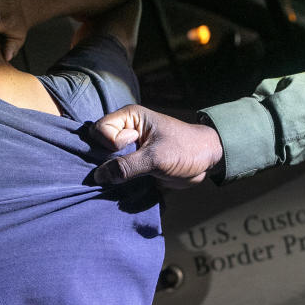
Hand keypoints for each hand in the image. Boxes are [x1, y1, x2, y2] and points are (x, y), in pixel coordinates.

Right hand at [90, 104, 223, 188]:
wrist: (206, 162)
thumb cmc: (185, 150)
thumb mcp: (156, 158)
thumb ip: (127, 166)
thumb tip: (99, 176)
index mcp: (129, 118)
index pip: (100, 130)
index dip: (111, 143)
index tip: (132, 146)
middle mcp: (125, 130)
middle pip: (98, 146)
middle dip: (107, 161)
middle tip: (128, 168)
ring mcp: (128, 148)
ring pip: (105, 162)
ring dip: (113, 174)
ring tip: (128, 180)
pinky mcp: (133, 164)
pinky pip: (116, 173)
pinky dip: (119, 181)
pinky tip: (128, 187)